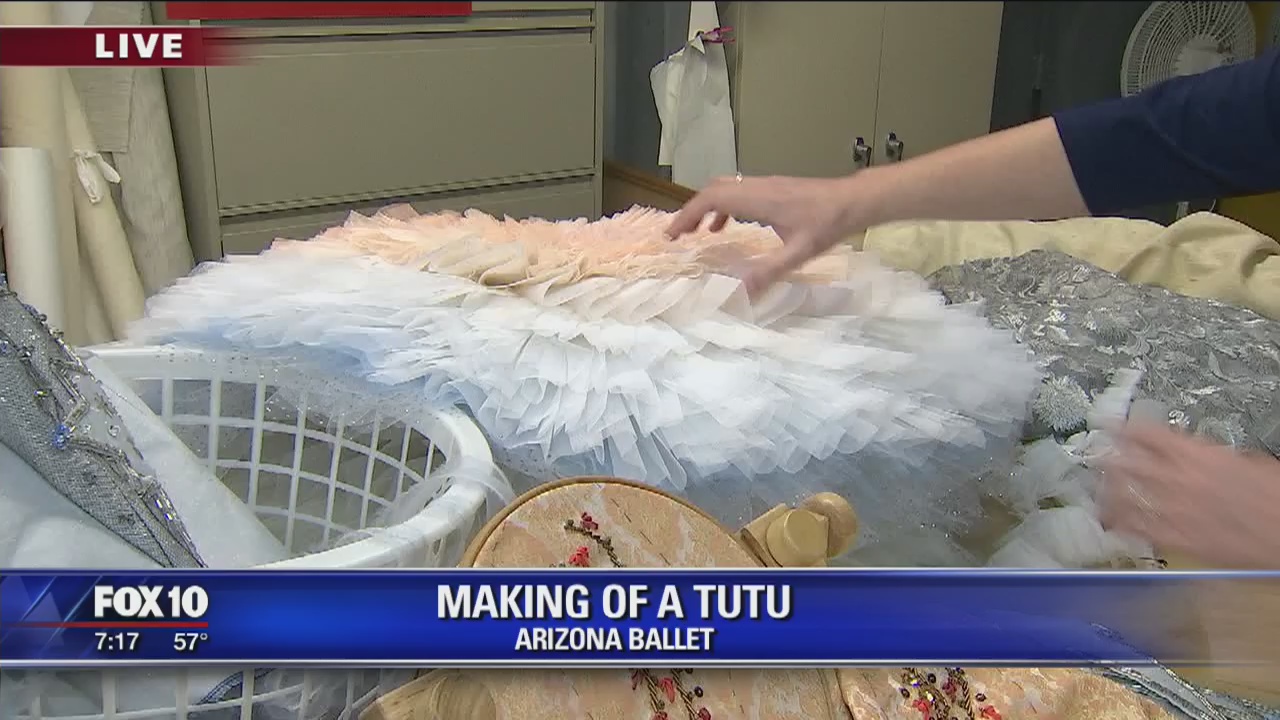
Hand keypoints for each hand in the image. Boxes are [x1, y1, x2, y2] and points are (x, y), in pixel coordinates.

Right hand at [666, 174, 866, 295]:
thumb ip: (768, 272)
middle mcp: (756, 187)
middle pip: (712, 190)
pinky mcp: (771, 188)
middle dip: (690, 211)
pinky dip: (722, 208)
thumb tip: (740, 292)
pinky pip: (737, 193)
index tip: (672, 235)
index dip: (687, 215)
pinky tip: (724, 227)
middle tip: (677, 236)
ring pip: (724, 189)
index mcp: (757, 198)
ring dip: (705, 208)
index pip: (711, 199)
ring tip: (694, 233)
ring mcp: (764, 185)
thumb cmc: (826, 224)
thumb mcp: (798, 253)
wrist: (851, 201)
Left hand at [1100, 422, 1279, 568]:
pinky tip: (1111, 522)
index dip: (1121, 428)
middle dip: (1105, 459)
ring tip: (1097, 490)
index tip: (1108, 426)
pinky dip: (1119, 524)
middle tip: (1095, 458)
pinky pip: (1137, 530)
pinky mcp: (1178, 540)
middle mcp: (1178, 479)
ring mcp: (1174, 511)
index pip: (1144, 434)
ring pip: (1122, 497)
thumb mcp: (1241, 460)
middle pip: (1124, 463)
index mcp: (1195, 454)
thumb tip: (1187, 454)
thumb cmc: (1274, 495)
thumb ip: (1205, 455)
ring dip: (1106, 492)